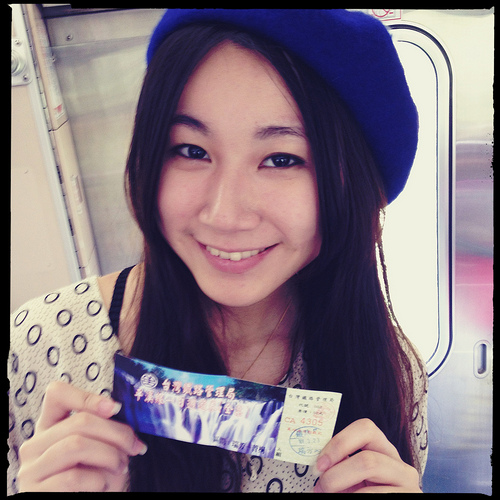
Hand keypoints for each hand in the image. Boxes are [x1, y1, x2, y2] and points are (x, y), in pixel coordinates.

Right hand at [17, 381, 146, 491]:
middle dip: (116, 433)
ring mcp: (31, 470)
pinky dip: (97, 480)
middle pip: (79, 421)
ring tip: (121, 467)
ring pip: (76, 445)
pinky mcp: (34, 493)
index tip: (115, 408)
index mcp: (50, 427)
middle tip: (135, 447)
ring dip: (109, 455)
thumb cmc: (94, 481)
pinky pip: (72, 477)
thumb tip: (115, 409)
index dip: (87, 396)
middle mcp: (35, 445)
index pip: (57, 394)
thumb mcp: (100, 449)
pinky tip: (103, 485)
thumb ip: (103, 429)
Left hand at [313, 418, 420, 492]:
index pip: (365, 428)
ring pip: (372, 479)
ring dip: (344, 492)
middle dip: (337, 476)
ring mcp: (409, 487)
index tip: (319, 464)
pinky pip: (376, 498)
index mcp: (384, 451)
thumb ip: (341, 466)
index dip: (339, 443)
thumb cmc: (363, 494)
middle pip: (367, 460)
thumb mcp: (353, 478)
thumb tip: (318, 464)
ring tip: (330, 497)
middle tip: (321, 487)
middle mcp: (401, 467)